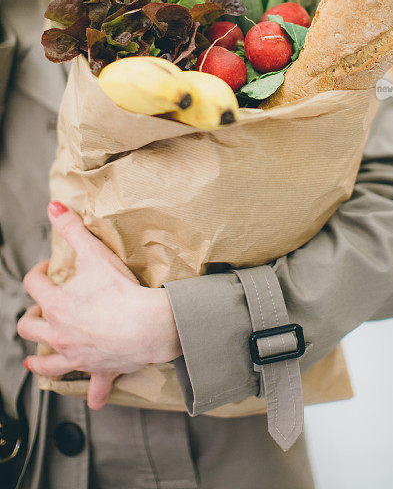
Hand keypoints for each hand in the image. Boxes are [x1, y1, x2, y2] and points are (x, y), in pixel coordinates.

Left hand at [17, 202, 181, 409]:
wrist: (149, 326)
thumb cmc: (122, 291)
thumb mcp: (96, 255)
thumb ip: (73, 230)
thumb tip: (53, 207)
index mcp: (57, 305)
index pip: (34, 286)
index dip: (37, 273)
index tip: (47, 268)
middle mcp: (60, 334)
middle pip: (30, 329)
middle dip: (30, 320)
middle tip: (41, 311)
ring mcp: (78, 355)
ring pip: (48, 364)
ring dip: (40, 361)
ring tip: (37, 358)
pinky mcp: (99, 370)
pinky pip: (94, 387)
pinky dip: (92, 391)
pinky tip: (92, 398)